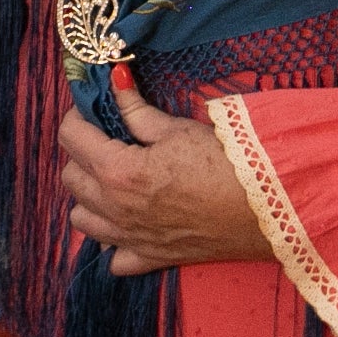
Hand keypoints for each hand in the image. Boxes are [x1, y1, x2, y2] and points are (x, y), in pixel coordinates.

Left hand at [58, 76, 270, 277]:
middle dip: (82, 153)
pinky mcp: (151, 258)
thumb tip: (114, 78)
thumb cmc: (225, 162)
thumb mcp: (176, 129)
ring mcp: (130, 238)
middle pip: (71, 177)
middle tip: (108, 140)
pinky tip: (129, 221)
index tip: (91, 110)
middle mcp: (115, 209)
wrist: (266, 208)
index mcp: (118, 172)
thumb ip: (136, 109)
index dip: (77, 117)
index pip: (71, 137)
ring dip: (89, 197)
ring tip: (114, 179)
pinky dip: (113, 241)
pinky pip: (113, 258)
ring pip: (81, 219)